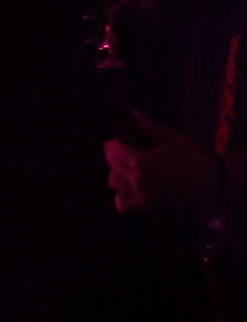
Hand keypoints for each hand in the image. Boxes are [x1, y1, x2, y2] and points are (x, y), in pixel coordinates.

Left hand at [104, 111, 219, 214]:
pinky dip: (122, 196)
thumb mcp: (171, 137)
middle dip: (116, 154)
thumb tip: (131, 114)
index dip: (116, 142)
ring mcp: (142, 195)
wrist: (210, 181)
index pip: (112, 150)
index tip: (124, 138)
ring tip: (131, 167)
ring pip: (114, 182)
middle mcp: (138, 180)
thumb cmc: (191, 157)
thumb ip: (147, 127)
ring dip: (118, 173)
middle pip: (112, 164)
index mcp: (142, 162)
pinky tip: (131, 187)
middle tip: (128, 150)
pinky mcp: (148, 207)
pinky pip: (123, 205)